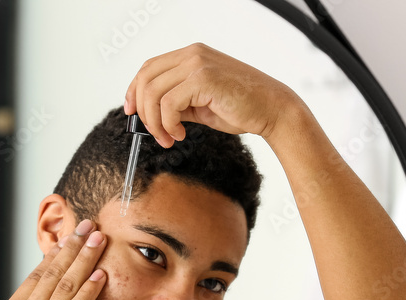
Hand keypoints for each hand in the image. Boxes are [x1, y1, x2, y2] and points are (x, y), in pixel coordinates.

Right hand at [0, 220, 107, 299]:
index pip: (35, 276)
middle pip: (53, 273)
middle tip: (88, 225)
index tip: (67, 239)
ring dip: (85, 260)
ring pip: (67, 285)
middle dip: (73, 247)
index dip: (53, 256)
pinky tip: (101, 275)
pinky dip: (89, 291)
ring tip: (99, 239)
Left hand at [124, 43, 299, 147]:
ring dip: (155, 121)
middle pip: (145, 78)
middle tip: (156, 134)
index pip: (149, 68)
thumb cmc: (243, 108)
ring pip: (153, 92)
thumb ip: (178, 103)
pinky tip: (181, 133)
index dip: (134, 90)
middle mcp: (192, 54)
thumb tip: (153, 114)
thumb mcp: (202, 105)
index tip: (132, 113)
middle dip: (143, 110)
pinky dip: (168, 124)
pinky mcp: (203, 79)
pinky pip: (169, 104)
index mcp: (191, 55)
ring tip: (169, 137)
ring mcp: (197, 64)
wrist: (273, 110)